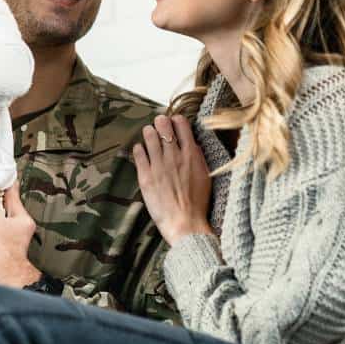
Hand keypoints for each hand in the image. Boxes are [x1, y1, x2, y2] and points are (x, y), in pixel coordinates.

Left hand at [133, 114, 212, 244]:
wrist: (185, 222)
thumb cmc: (197, 203)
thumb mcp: (205, 176)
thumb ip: (198, 157)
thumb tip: (192, 144)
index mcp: (191, 155)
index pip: (182, 125)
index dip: (176, 120)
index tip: (173, 122)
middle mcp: (174, 156)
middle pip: (163, 126)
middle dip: (160, 122)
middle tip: (159, 124)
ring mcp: (158, 165)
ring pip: (149, 136)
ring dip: (148, 132)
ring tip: (148, 134)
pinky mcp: (145, 176)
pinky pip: (138, 153)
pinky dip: (139, 148)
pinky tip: (140, 150)